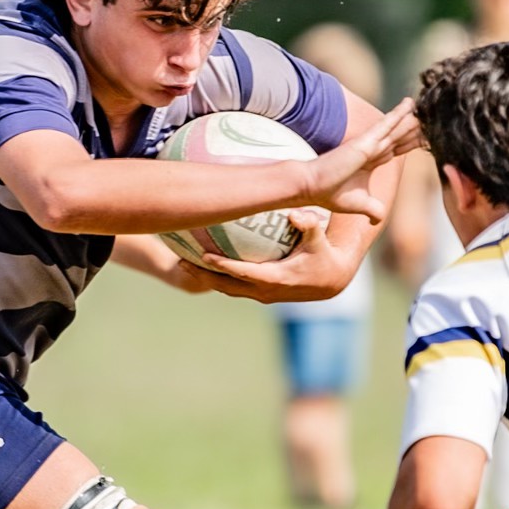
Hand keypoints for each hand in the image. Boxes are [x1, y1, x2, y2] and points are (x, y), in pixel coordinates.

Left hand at [192, 208, 353, 301]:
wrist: (330, 281)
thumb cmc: (323, 254)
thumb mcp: (319, 239)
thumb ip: (309, 224)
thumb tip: (295, 213)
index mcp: (276, 278)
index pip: (242, 273)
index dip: (222, 266)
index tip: (202, 256)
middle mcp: (264, 291)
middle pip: (226, 285)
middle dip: (201, 275)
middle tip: (179, 261)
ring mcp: (261, 295)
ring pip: (225, 288)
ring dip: (203, 278)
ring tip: (181, 263)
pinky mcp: (260, 294)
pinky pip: (232, 287)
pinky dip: (215, 278)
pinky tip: (201, 264)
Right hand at [304, 99, 421, 215]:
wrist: (312, 187)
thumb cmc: (330, 194)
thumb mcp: (360, 204)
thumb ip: (373, 209)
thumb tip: (377, 220)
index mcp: (371, 161)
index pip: (398, 149)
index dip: (413, 143)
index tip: (429, 137)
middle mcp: (372, 149)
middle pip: (401, 137)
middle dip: (418, 129)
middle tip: (436, 117)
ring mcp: (369, 144)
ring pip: (397, 129)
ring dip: (413, 118)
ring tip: (429, 106)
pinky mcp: (364, 142)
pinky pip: (386, 125)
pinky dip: (398, 114)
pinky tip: (410, 104)